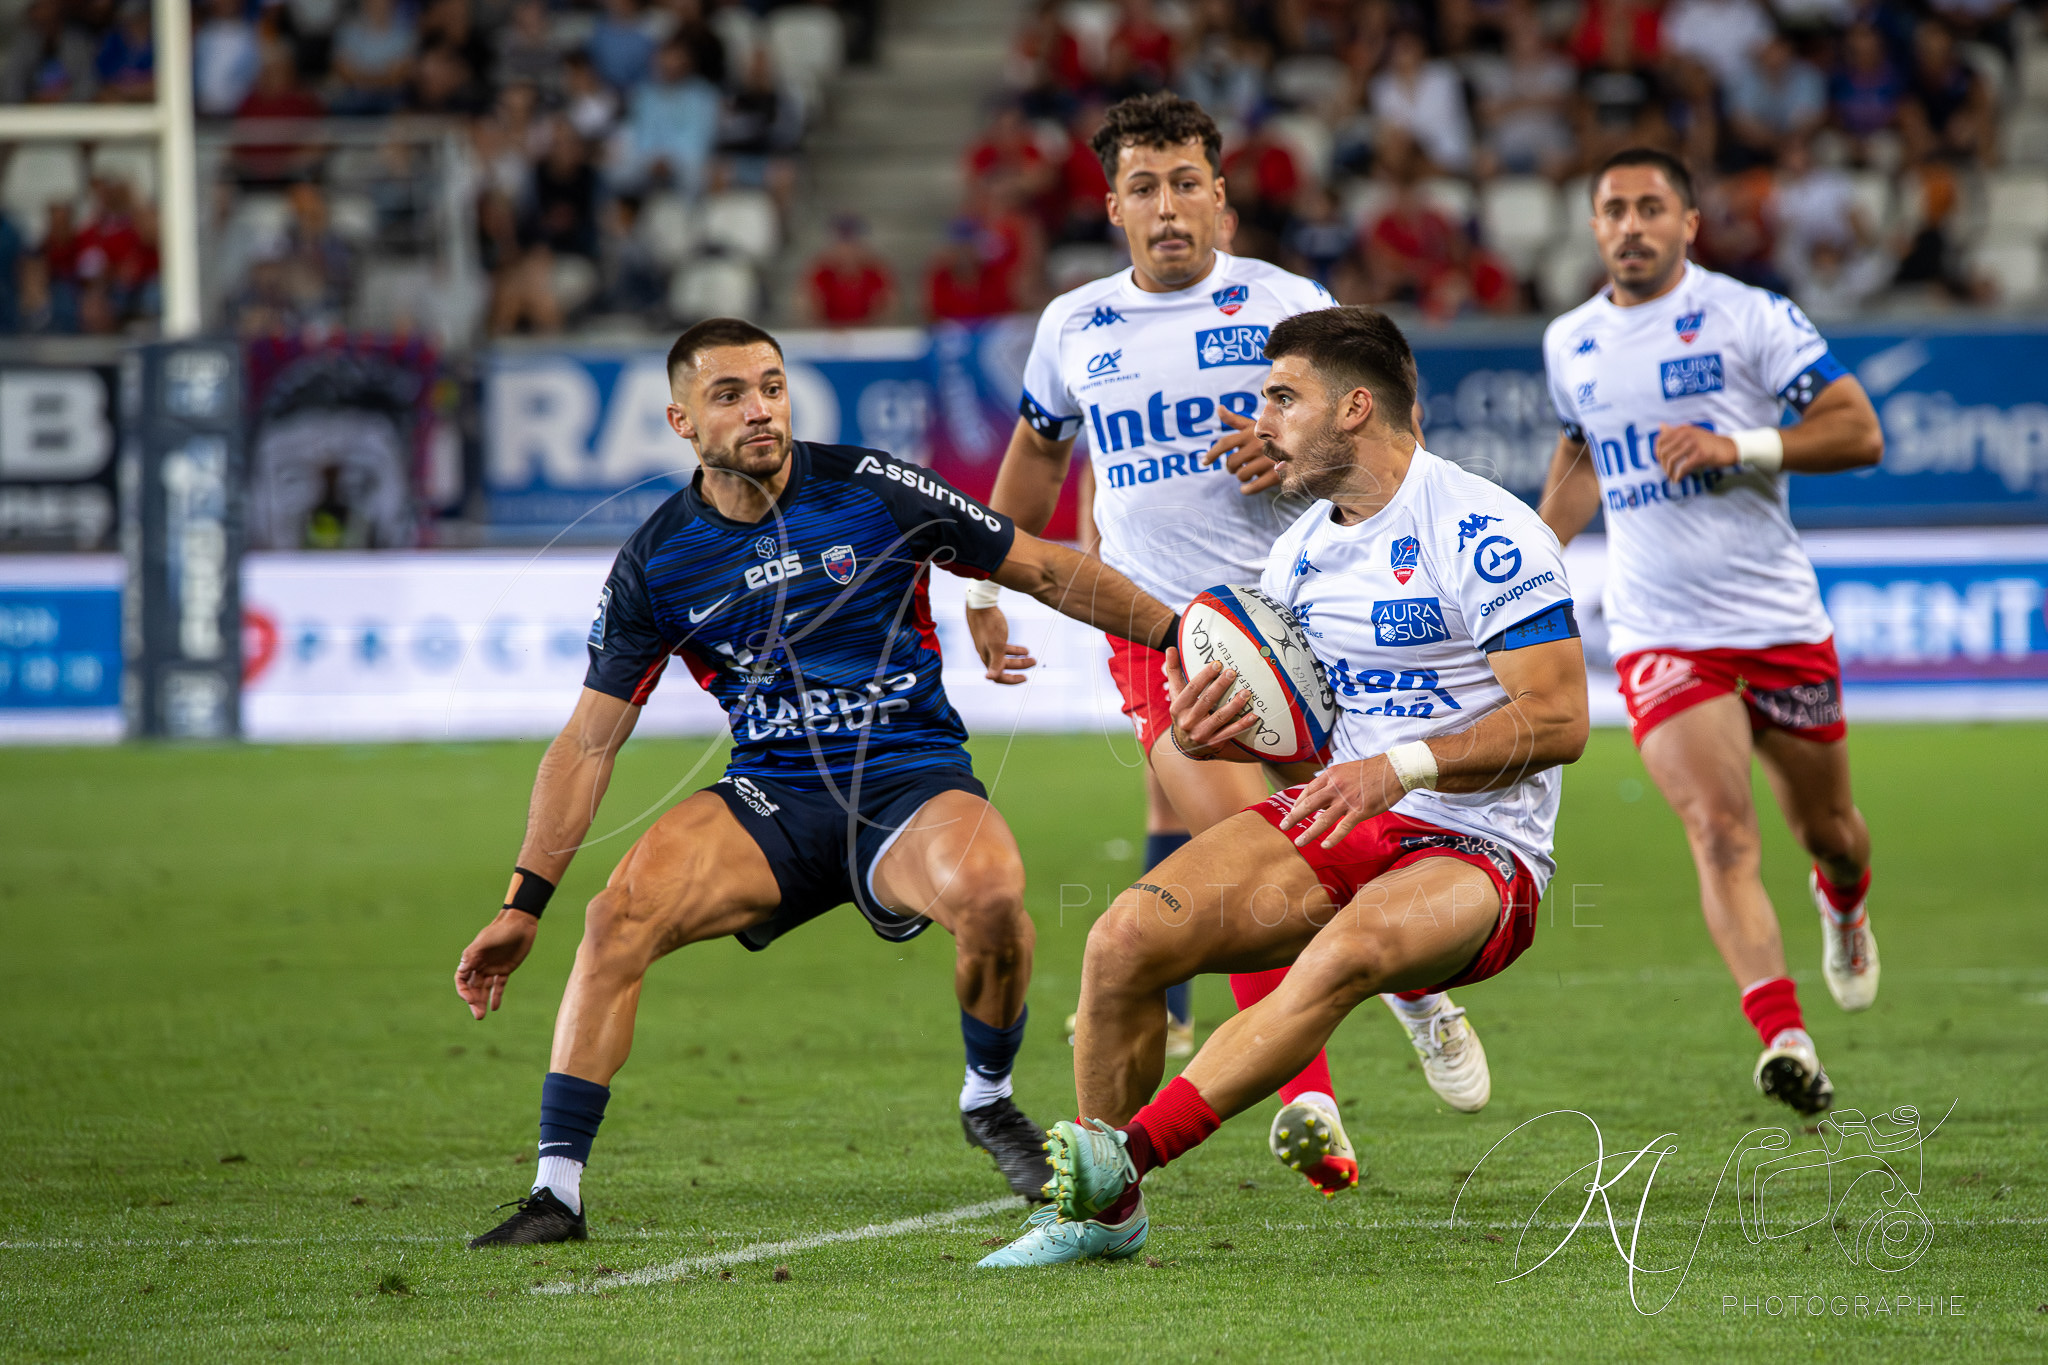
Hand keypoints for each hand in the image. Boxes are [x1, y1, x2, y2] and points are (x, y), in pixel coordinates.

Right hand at [456, 909, 539, 1019]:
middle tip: (478, 1016)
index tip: (470, 999)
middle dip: (473, 1002)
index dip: (463, 991)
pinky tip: (495, 1007)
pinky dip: (497, 996)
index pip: (462, 979)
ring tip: (482, 1016)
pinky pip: (499, 985)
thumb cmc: (501, 930)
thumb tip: (462, 969)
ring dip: (482, 1001)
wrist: (520, 924)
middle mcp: (480, 965)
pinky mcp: (505, 969)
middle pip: (473, 987)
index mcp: (472, 959)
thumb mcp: (486, 941)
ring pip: (484, 989)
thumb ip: (473, 955)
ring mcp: (492, 968)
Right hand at [967, 603, 1035, 683]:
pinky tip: (1023, 649)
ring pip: (1006, 658)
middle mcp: (988, 654)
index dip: (1011, 680)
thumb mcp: (996, 645)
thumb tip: (989, 677)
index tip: (1025, 678)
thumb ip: (995, 662)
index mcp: (987, 658)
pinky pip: (1005, 648)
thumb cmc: (988, 624)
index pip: (998, 677)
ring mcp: (991, 646)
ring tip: (1030, 656)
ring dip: (1019, 659)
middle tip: (1033, 661)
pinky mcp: (994, 638)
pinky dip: (1015, 650)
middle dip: (1020, 666)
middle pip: (1005, 667)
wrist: (981, 606)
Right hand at [1162, 645, 1260, 757]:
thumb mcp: (1176, 694)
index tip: (1217, 663)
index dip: (1204, 676)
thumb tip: (1171, 648)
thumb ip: (1174, 672)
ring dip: (1234, 705)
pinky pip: (1230, 733)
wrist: (1185, 744)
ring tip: (1246, 692)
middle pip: (1206, 701)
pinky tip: (1253, 716)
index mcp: (1178, 707)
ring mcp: (1201, 733)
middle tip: (1233, 673)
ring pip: (1219, 718)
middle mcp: (1188, 721)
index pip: (1191, 689)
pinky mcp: (1213, 742)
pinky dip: (1242, 725)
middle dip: (1220, 687)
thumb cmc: (1183, 712)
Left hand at [1200, 407, 1282, 494]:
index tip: (1204, 462)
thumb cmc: (1273, 434)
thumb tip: (1218, 408)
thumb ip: (1235, 420)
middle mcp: (1257, 445)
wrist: (1302, 444)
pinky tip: (1246, 488)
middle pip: (1231, 463)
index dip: (1212, 453)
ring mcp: (1267, 460)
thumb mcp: (1255, 424)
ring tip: (1250, 473)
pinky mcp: (1275, 474)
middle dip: (1231, 467)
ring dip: (1242, 477)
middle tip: (1237, 467)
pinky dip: (1247, 490)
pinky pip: (1253, 487)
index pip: (1225, 443)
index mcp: (1251, 432)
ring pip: (1241, 475)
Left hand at [1278, 756, 1401, 848]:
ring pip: (1322, 819)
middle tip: (1283, 826)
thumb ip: (1334, 781)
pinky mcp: (1360, 811)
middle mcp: (1335, 787)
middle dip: (1294, 817)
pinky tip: (1325, 845)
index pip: (1308, 790)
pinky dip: (1333, 838)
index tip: (1292, 811)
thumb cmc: (1373, 770)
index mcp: (1331, 775)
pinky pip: (1343, 827)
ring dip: (1308, 832)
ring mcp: (1347, 800)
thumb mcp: (1347, 769)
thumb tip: (1323, 793)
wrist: (1395, 769)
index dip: (1298, 802)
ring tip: (1298, 841)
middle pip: (1309, 804)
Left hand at [1655, 423, 1738, 480]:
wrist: (1728, 448)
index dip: (1657, 453)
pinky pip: (1683, 467)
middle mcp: (1686, 434)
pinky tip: (1678, 479)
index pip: (1660, 440)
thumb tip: (1660, 425)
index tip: (1660, 461)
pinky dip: (1678, 476)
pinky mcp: (1700, 455)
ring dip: (1669, 472)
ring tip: (1671, 477)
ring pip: (1671, 461)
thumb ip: (1675, 431)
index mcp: (1683, 429)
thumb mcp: (1691, 433)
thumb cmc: (1708, 443)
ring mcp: (1693, 444)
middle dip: (1662, 465)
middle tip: (1667, 472)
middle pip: (1664, 452)